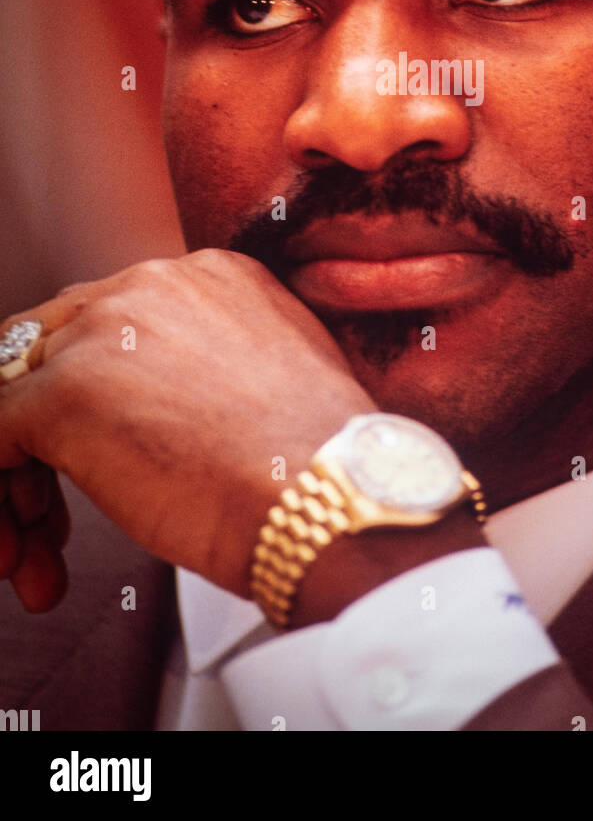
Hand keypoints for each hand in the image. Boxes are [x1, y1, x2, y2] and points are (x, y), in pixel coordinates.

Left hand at [0, 250, 376, 606]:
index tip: (117, 455)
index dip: (105, 394)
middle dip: (51, 428)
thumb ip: (220, 361)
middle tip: (57, 510)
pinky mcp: (63, 394)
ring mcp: (102, 332)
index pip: (117, 320)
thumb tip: (181, 405)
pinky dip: (6, 498)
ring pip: (18, 390)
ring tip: (40, 551)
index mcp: (211, 274)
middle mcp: (151, 283)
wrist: (326, 492)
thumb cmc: (319, 463)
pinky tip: (30, 552)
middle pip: (57, 344)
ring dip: (24, 474)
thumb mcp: (279, 374)